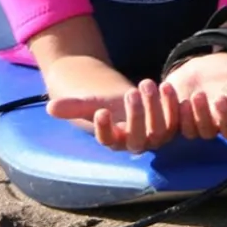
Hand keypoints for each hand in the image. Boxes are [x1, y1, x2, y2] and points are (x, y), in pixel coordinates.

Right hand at [47, 78, 181, 152]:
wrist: (129, 102)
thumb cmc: (107, 104)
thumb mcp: (90, 103)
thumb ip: (72, 106)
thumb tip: (50, 108)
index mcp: (114, 141)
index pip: (108, 141)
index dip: (104, 129)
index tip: (100, 111)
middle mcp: (136, 144)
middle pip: (137, 137)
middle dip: (135, 115)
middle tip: (130, 91)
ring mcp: (156, 137)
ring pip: (159, 130)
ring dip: (156, 108)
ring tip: (147, 83)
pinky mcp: (172, 126)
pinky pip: (176, 121)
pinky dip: (173, 105)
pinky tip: (167, 86)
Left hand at [164, 51, 226, 140]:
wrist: (196, 69)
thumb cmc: (224, 70)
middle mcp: (223, 122)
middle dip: (223, 117)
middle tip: (219, 98)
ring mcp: (201, 124)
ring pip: (201, 132)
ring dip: (198, 116)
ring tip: (196, 95)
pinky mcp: (179, 123)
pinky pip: (177, 127)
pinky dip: (175, 114)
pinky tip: (174, 94)